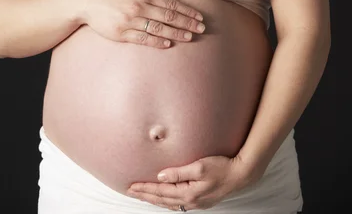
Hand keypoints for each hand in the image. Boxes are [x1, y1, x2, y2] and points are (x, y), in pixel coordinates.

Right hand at [74, 0, 205, 48]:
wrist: (87, 1)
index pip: (171, 4)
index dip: (187, 11)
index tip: (199, 17)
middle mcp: (139, 7)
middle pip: (168, 17)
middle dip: (187, 23)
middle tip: (201, 29)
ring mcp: (130, 21)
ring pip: (158, 29)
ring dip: (176, 34)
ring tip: (190, 37)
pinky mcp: (121, 33)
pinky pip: (142, 39)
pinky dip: (156, 42)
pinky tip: (168, 44)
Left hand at [127, 153, 258, 210]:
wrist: (241, 175)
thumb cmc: (222, 167)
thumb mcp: (200, 166)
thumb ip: (179, 172)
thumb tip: (160, 176)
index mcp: (188, 194)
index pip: (160, 192)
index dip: (145, 189)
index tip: (131, 186)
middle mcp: (190, 202)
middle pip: (162, 200)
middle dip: (146, 195)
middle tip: (131, 192)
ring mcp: (196, 203)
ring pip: (169, 203)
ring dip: (155, 199)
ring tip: (144, 195)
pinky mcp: (201, 200)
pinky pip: (178, 204)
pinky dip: (167, 201)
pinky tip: (165, 198)